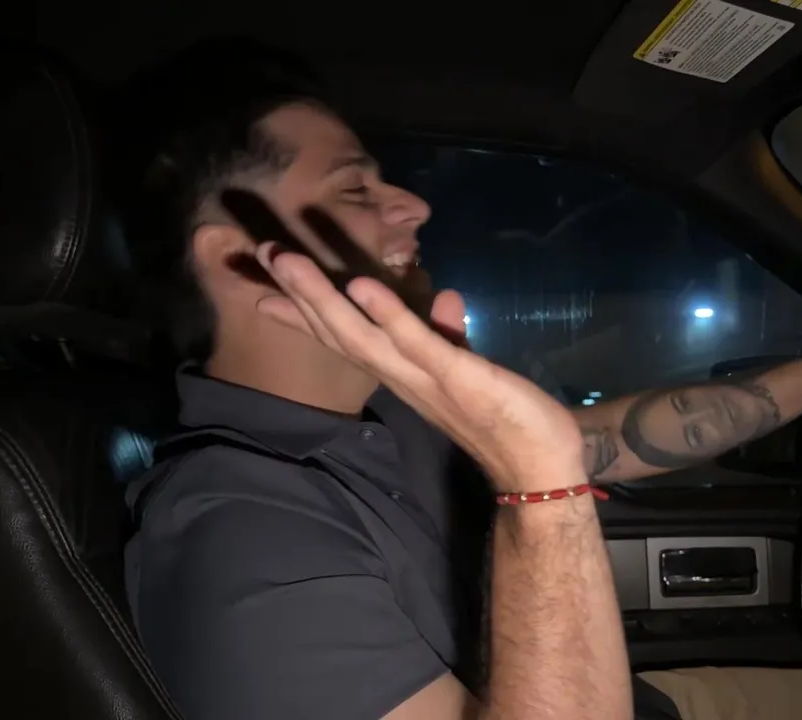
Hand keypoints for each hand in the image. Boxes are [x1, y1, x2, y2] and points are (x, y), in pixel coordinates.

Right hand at [254, 243, 582, 491]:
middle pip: (339, 332)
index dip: (305, 315)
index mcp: (403, 374)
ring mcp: (424, 379)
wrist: (539, 468)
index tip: (262, 290)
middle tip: (263, 255)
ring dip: (323, 298)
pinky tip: (359, 286)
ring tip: (289, 261)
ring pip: (361, 336)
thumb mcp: (471, 369)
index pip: (345, 340)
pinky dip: (387, 315)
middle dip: (300, 293)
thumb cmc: (510, 419)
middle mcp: (402, 377)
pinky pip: (415, 344)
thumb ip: (450, 336)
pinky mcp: (456, 377)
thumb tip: (443, 298)